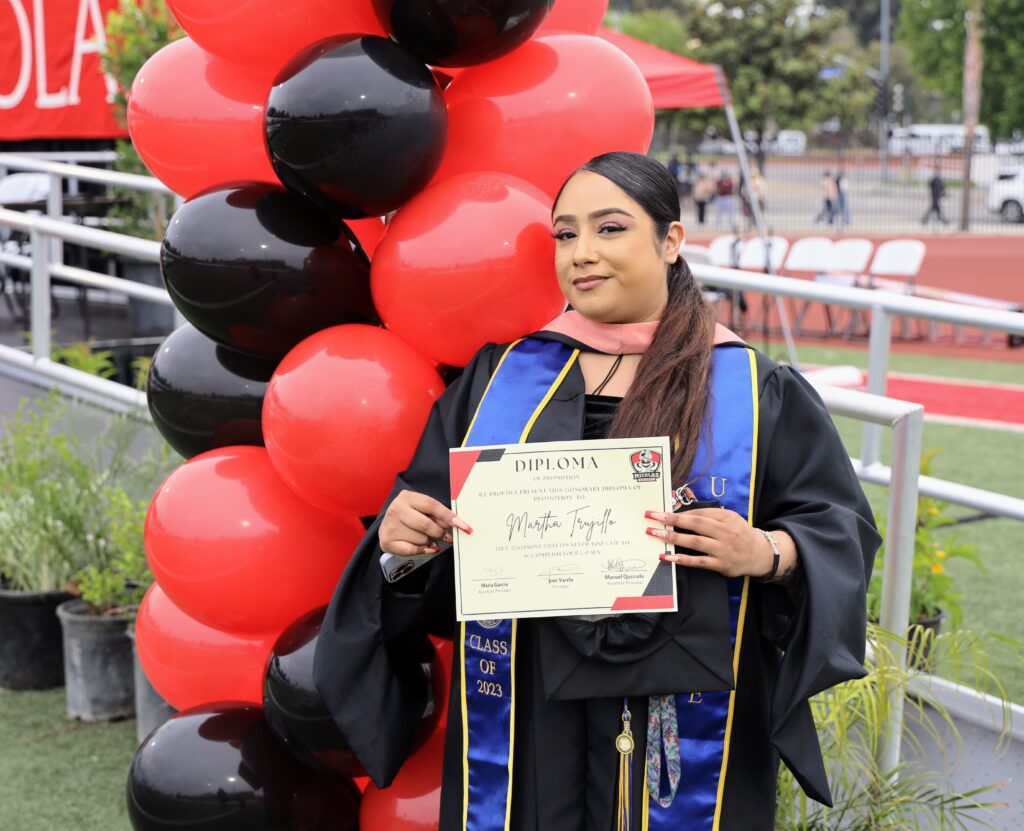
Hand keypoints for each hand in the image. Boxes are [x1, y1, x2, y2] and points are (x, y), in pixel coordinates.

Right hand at [379, 490, 471, 557]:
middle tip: (445, 536)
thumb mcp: (422, 509)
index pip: (432, 506)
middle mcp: (396, 509)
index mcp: (407, 497)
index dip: (448, 516)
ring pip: (421, 539)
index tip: (462, 525)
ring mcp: (390, 526)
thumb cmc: (410, 516)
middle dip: (440, 532)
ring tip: (426, 537)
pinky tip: (424, 546)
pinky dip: (423, 550)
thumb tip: (457, 524)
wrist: (388, 525)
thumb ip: (437, 515)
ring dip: (429, 541)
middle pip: (426, 524)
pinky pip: (413, 550)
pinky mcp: (387, 541)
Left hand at [643, 508, 772, 577]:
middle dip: (672, 520)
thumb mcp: (730, 519)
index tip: (662, 513)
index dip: (679, 513)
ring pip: (694, 542)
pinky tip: (668, 557)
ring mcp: (722, 550)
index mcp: (726, 518)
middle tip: (653, 517)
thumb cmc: (740, 533)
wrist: (760, 554)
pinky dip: (682, 559)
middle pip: (695, 524)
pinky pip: (698, 562)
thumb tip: (682, 515)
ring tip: (656, 534)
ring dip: (673, 538)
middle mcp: (724, 532)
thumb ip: (710, 516)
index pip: (699, 514)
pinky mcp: (721, 565)